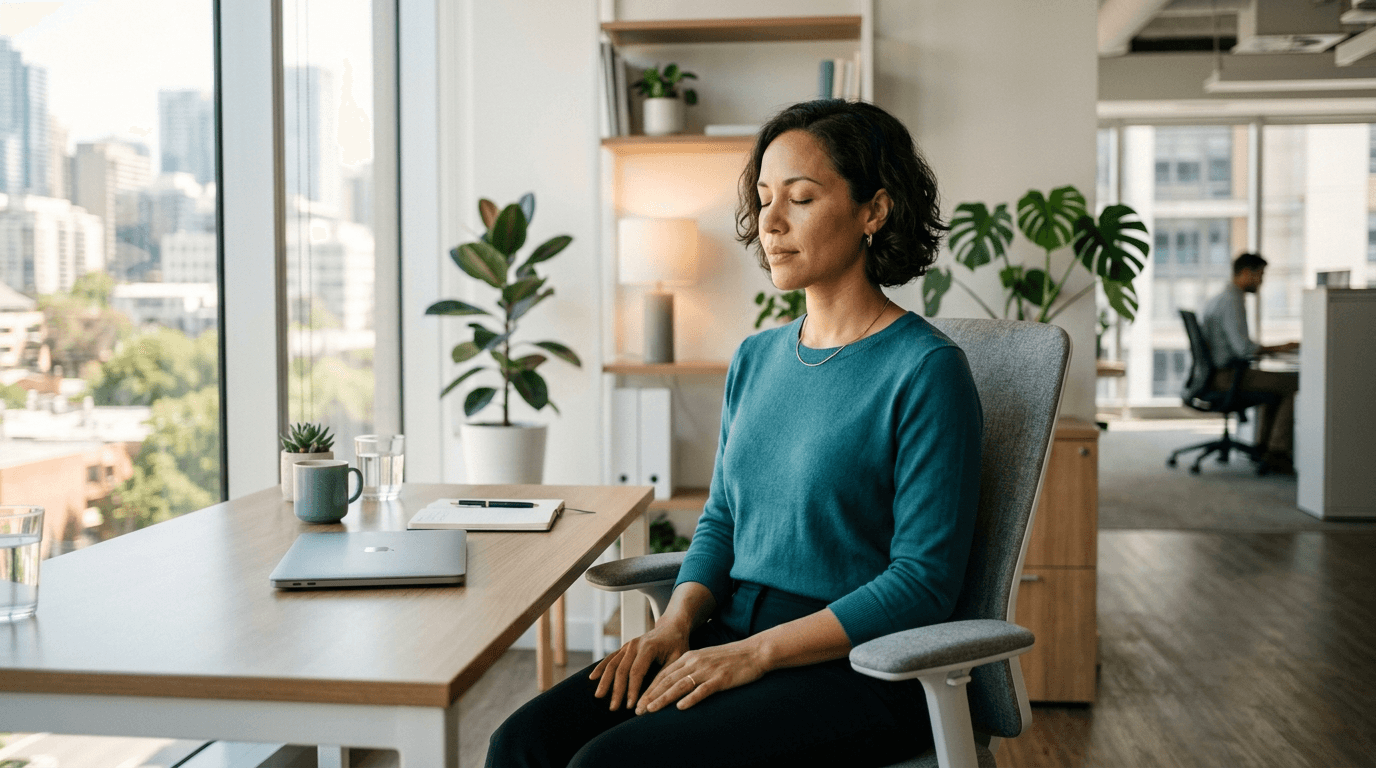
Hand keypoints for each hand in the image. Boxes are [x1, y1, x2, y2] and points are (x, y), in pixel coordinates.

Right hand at [589, 622, 690, 711]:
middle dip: (616, 690)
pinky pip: (610, 658)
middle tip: (613, 708)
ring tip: (599, 696)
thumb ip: (665, 676)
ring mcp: (628, 645)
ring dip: (605, 681)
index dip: (632, 690)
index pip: (636, 672)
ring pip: (612, 664)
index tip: (630, 707)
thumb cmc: (678, 645)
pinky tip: (592, 678)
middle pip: (621, 670)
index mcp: (648, 647)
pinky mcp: (625, 648)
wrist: (672, 626)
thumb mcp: (678, 660)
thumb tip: (655, 698)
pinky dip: (601, 667)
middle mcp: (635, 645)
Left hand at [633, 640, 768, 714]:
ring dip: (663, 699)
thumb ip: (691, 669)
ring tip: (651, 710)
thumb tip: (676, 684)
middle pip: (667, 680)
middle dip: (651, 696)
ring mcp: (707, 670)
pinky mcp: (721, 679)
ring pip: (680, 685)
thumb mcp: (706, 659)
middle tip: (638, 710)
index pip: (664, 674)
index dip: (649, 688)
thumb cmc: (731, 658)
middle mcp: (695, 662)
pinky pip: (702, 690)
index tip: (639, 701)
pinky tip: (681, 707)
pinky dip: (690, 698)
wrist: (755, 651)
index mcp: (690, 656)